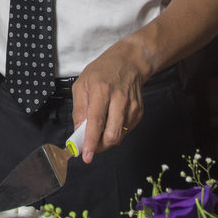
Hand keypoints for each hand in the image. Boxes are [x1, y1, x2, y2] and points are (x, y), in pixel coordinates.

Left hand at [71, 38, 147, 162]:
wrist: (130, 61)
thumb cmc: (103, 71)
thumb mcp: (82, 84)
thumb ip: (79, 109)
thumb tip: (78, 131)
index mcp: (101, 91)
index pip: (96, 122)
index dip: (91, 142)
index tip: (86, 156)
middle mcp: (119, 100)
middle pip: (112, 135)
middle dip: (100, 146)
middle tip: (91, 146)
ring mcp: (131, 107)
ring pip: (119, 136)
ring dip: (107, 139)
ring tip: (100, 128)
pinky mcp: (138, 112)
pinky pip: (126, 131)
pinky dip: (116, 131)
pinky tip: (111, 119)